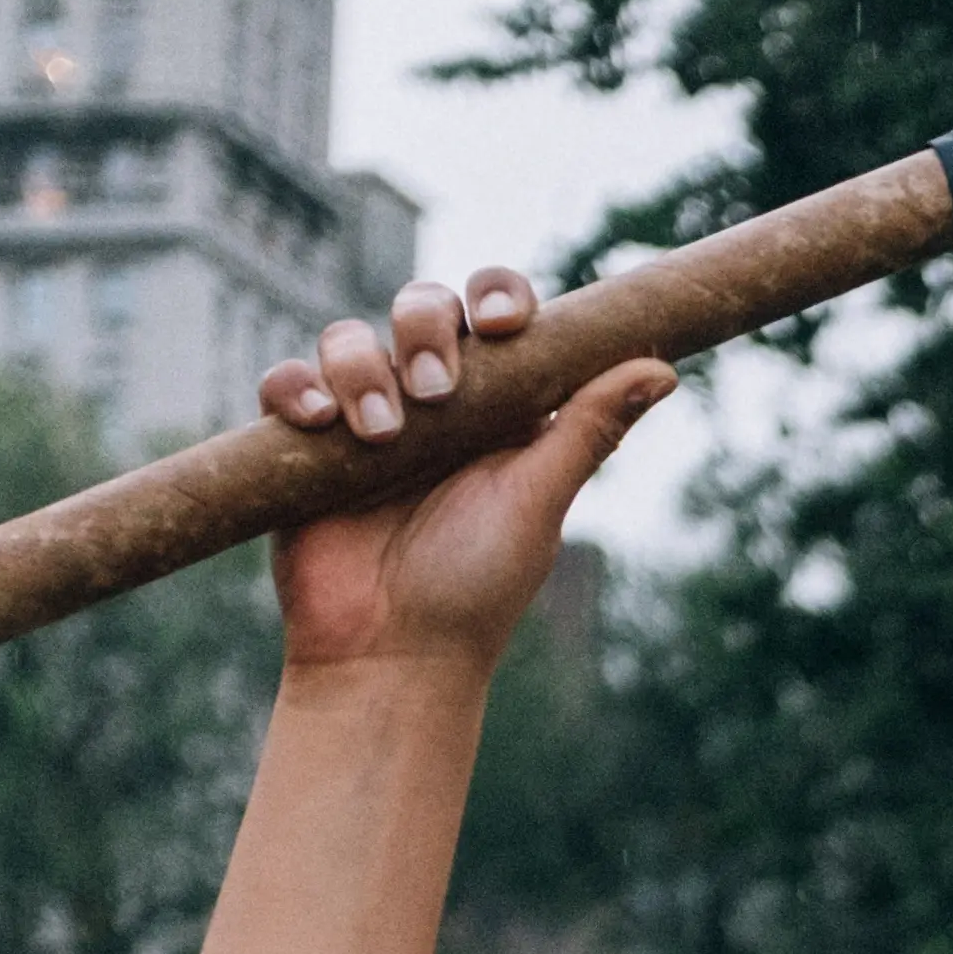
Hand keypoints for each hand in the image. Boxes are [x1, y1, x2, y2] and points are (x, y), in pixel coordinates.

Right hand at [252, 269, 672, 678]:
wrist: (391, 656)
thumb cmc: (477, 589)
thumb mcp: (537, 503)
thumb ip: (588, 430)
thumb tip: (664, 367)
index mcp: (499, 408)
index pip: (499, 319)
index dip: (501, 297)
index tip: (504, 323)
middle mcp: (433, 403)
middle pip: (424, 309)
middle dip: (426, 327)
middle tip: (435, 389)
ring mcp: (365, 418)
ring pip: (351, 338)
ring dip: (363, 366)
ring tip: (382, 434)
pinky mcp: (304, 445)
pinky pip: (289, 384)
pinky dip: (298, 387)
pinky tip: (319, 420)